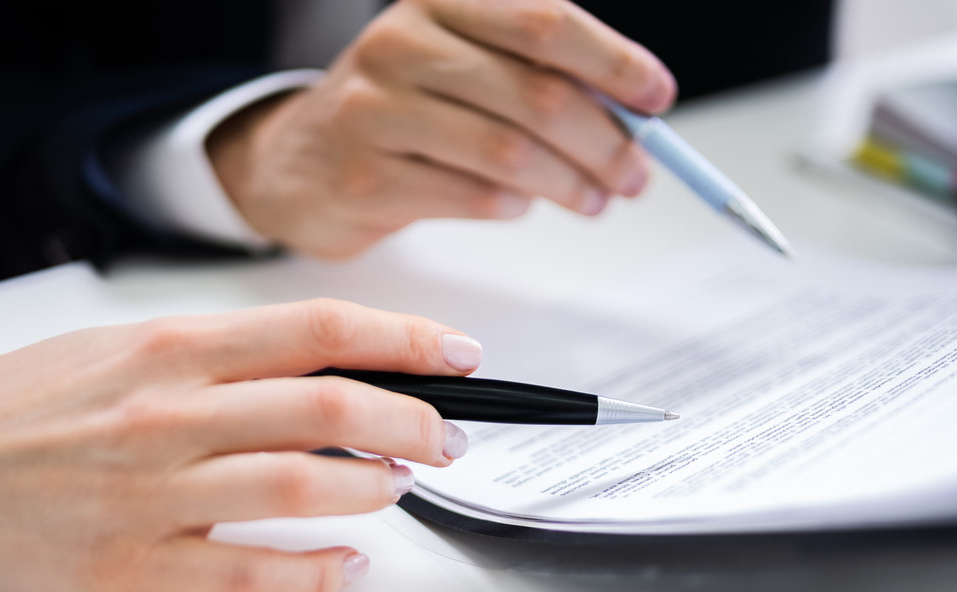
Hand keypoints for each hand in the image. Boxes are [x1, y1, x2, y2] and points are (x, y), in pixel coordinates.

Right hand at [0, 300, 480, 591]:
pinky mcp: (127, 567)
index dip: (405, 340)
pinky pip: (251, 575)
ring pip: (304, 487)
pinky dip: (315, 572)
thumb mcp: (109, 345)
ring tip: (400, 490)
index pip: (318, 332)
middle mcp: (167, 413)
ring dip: (376, 490)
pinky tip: (341, 565)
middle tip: (447, 438)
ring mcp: (149, 493)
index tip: (454, 354)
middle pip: (331, 408)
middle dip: (414, 424)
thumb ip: (207, 351)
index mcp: (165, 347)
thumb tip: (312, 360)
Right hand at [208, 0, 674, 257]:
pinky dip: (513, 207)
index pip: (545, 22)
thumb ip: (538, 73)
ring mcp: (376, 109)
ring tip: (594, 199)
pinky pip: (471, 197)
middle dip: (604, 140)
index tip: (658, 97)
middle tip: (635, 174)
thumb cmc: (404, 108)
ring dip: (569, 183)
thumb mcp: (461, 62)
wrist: (298, 159)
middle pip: (536, 92)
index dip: (614, 61)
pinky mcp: (365, 176)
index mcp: (439, 2)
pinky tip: (522, 205)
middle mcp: (402, 44)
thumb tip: (634, 113)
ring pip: (510, 152)